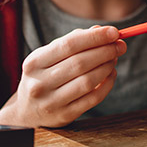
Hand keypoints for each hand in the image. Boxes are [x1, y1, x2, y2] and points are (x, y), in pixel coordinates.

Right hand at [0, 26, 125, 127]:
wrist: (27, 112)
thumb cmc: (44, 76)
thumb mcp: (49, 56)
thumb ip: (73, 41)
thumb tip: (100, 30)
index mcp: (34, 62)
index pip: (69, 45)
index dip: (94, 37)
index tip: (114, 32)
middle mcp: (40, 83)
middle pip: (80, 62)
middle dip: (105, 51)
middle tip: (120, 45)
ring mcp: (51, 102)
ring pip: (88, 81)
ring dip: (107, 66)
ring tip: (114, 58)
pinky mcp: (65, 116)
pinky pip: (93, 98)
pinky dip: (107, 84)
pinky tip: (111, 74)